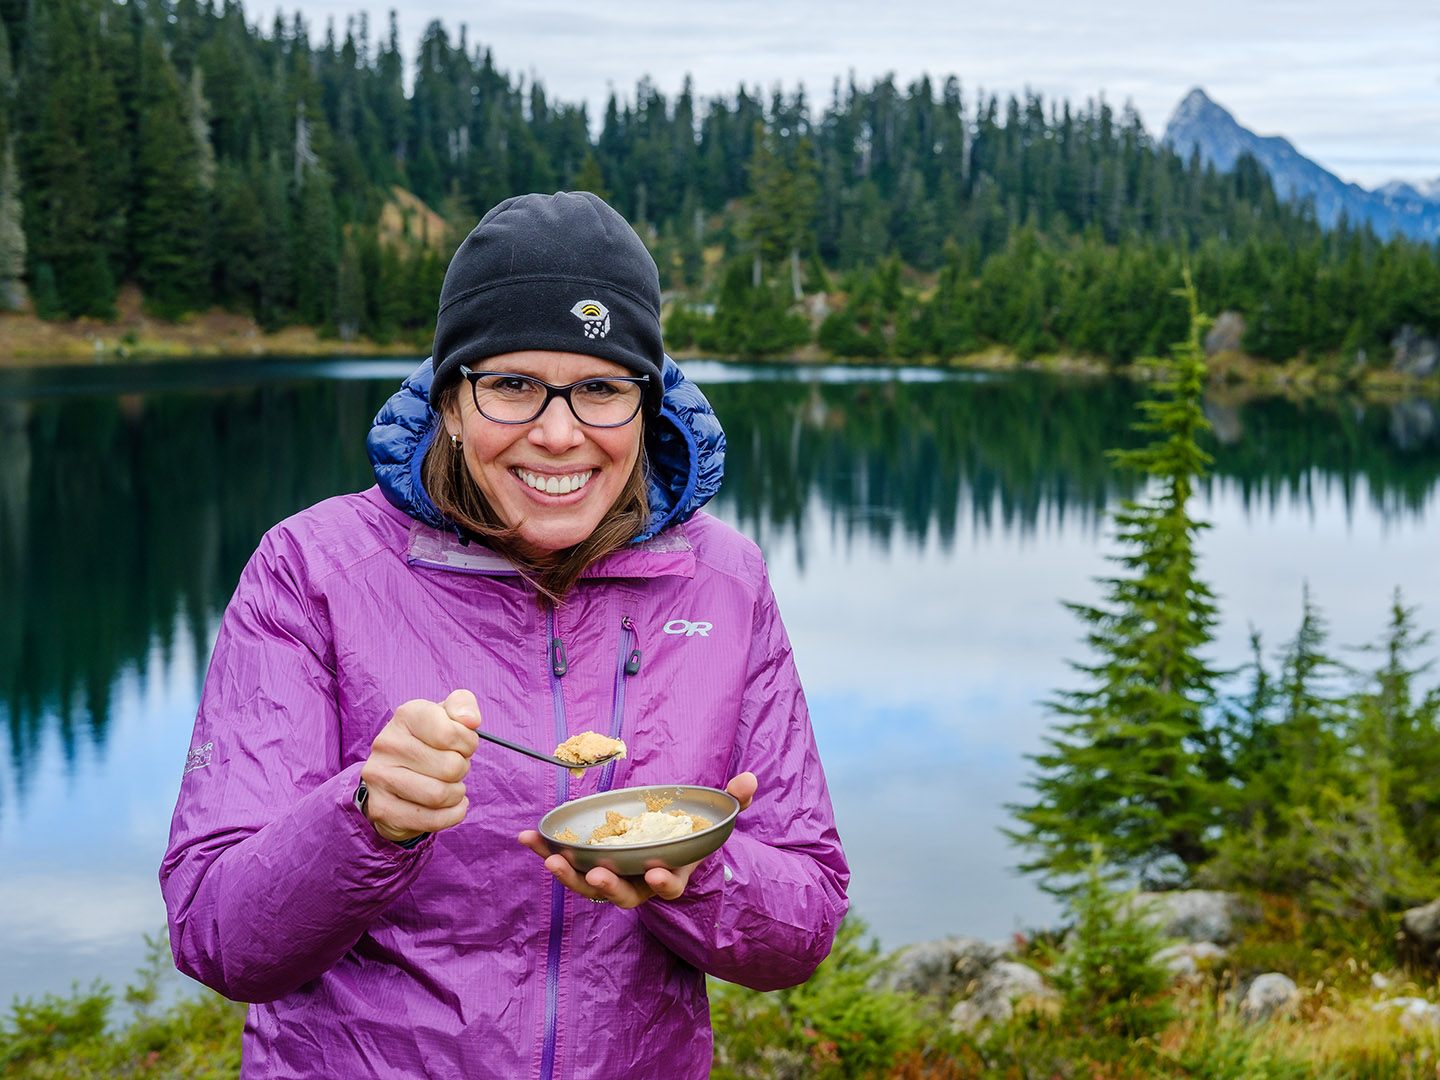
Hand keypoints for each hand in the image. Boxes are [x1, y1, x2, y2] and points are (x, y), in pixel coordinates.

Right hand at [360, 690, 481, 842]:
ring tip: (450, 785)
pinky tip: (449, 805)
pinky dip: (451, 815)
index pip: (451, 733)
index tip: (463, 745)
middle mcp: (386, 744)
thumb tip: (471, 720)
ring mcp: (380, 777)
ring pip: (440, 795)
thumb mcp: (447, 715)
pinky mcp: (382, 808)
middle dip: (462, 769)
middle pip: (450, 766)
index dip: (467, 743)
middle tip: (454, 767)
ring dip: (456, 793)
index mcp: (406, 715)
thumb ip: (463, 705)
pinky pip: (431, 820)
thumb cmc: (429, 742)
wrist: (394, 776)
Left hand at [518, 772, 756, 907]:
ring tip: (549, 859)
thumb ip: (733, 801)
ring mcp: (614, 880)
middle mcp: (641, 884)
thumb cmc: (691, 834)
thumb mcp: (715, 818)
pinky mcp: (588, 868)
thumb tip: (749, 780)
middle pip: (624, 895)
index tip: (656, 872)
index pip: (670, 886)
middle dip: (609, 886)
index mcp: (673, 874)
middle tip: (597, 874)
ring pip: (590, 887)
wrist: (668, 847)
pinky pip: (567, 864)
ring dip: (569, 876)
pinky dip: (546, 852)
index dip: (664, 881)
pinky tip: (526, 838)